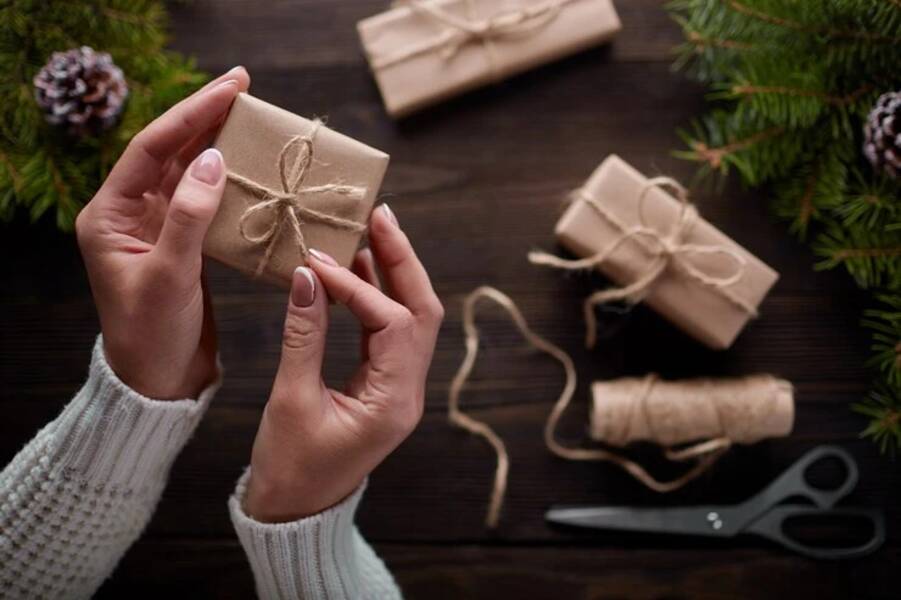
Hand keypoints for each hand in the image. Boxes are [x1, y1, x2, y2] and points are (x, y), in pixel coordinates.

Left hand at [76, 67, 250, 399]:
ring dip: (219, 143)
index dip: (190, 115)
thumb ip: (189, 217)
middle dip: (206, 117)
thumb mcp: (170, 277)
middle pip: (170, 151)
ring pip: (190, 172)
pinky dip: (230, 181)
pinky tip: (251, 166)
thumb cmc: (152, 336)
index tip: (228, 89)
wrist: (158, 382)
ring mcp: (158, 226)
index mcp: (110, 215)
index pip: (151, 149)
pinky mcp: (183, 243)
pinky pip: (206, 200)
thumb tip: (211, 159)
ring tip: (251, 116)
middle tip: (244, 86)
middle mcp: (131, 213)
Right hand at [244, 205, 443, 520]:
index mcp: (395, 402)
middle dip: (402, 260)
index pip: (392, 323)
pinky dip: (375, 297)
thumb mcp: (291, 400)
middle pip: (422, 311)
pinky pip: (389, 331)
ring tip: (368, 230)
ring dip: (392, 272)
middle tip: (379, 216)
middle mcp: (409, 391)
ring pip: (411, 317)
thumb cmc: (290, 469)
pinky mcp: (384, 384)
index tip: (318, 261)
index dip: (357, 287)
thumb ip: (303, 335)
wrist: (295, 512)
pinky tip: (354, 270)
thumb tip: (305, 276)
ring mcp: (400, 387)